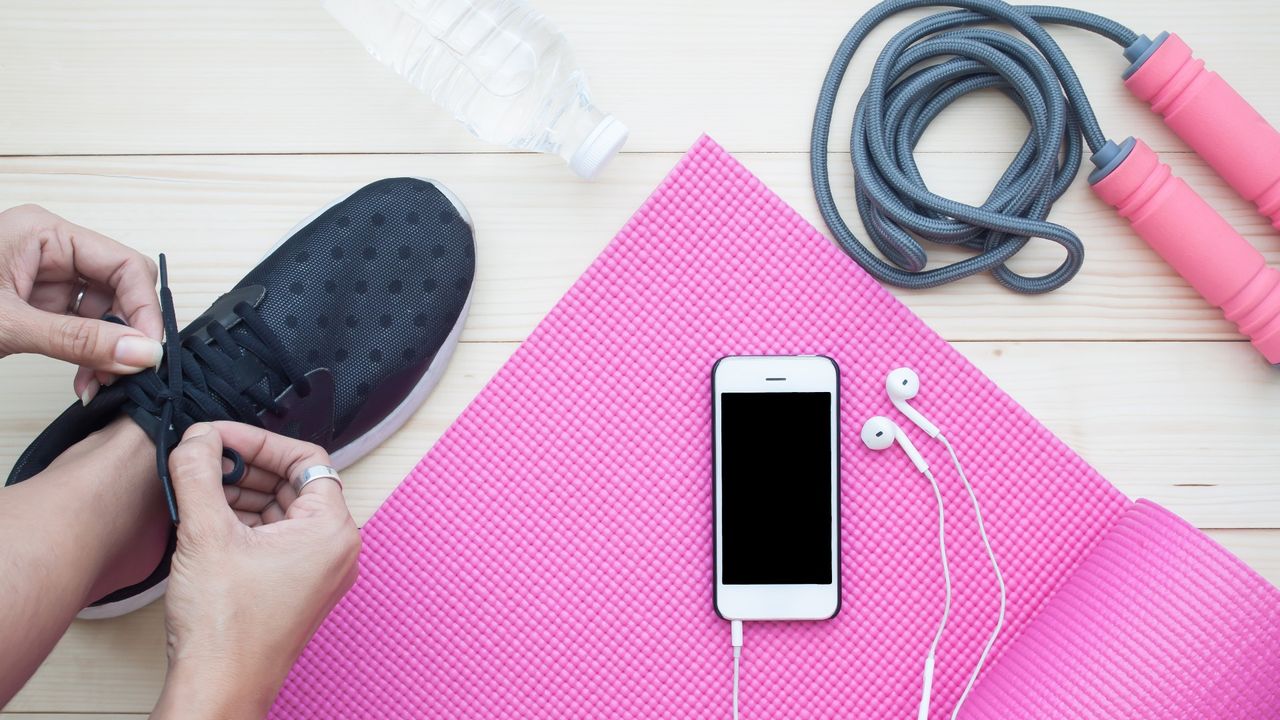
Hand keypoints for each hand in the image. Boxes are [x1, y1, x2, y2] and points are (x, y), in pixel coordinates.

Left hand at [0, 204, 161, 402]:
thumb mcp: (6, 325)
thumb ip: (78, 341)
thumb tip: (140, 353)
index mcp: (43, 233)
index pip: (123, 264)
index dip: (142, 308)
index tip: (148, 351)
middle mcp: (49, 251)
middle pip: (119, 288)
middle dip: (125, 331)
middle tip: (126, 370)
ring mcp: (42, 279)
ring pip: (104, 313)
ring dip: (107, 352)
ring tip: (96, 383)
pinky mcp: (34, 307)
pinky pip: (80, 330)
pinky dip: (88, 357)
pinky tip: (83, 380)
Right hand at [152, 422, 360, 719]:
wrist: (218, 688)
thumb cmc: (224, 628)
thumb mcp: (205, 533)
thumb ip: (199, 474)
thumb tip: (198, 437)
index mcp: (332, 530)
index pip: (305, 457)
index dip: (259, 440)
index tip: (220, 436)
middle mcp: (335, 549)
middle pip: (295, 482)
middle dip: (247, 467)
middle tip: (205, 456)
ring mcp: (318, 571)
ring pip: (283, 509)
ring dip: (243, 493)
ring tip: (200, 484)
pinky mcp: (297, 587)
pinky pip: (277, 537)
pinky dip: (247, 521)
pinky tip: (209, 517)